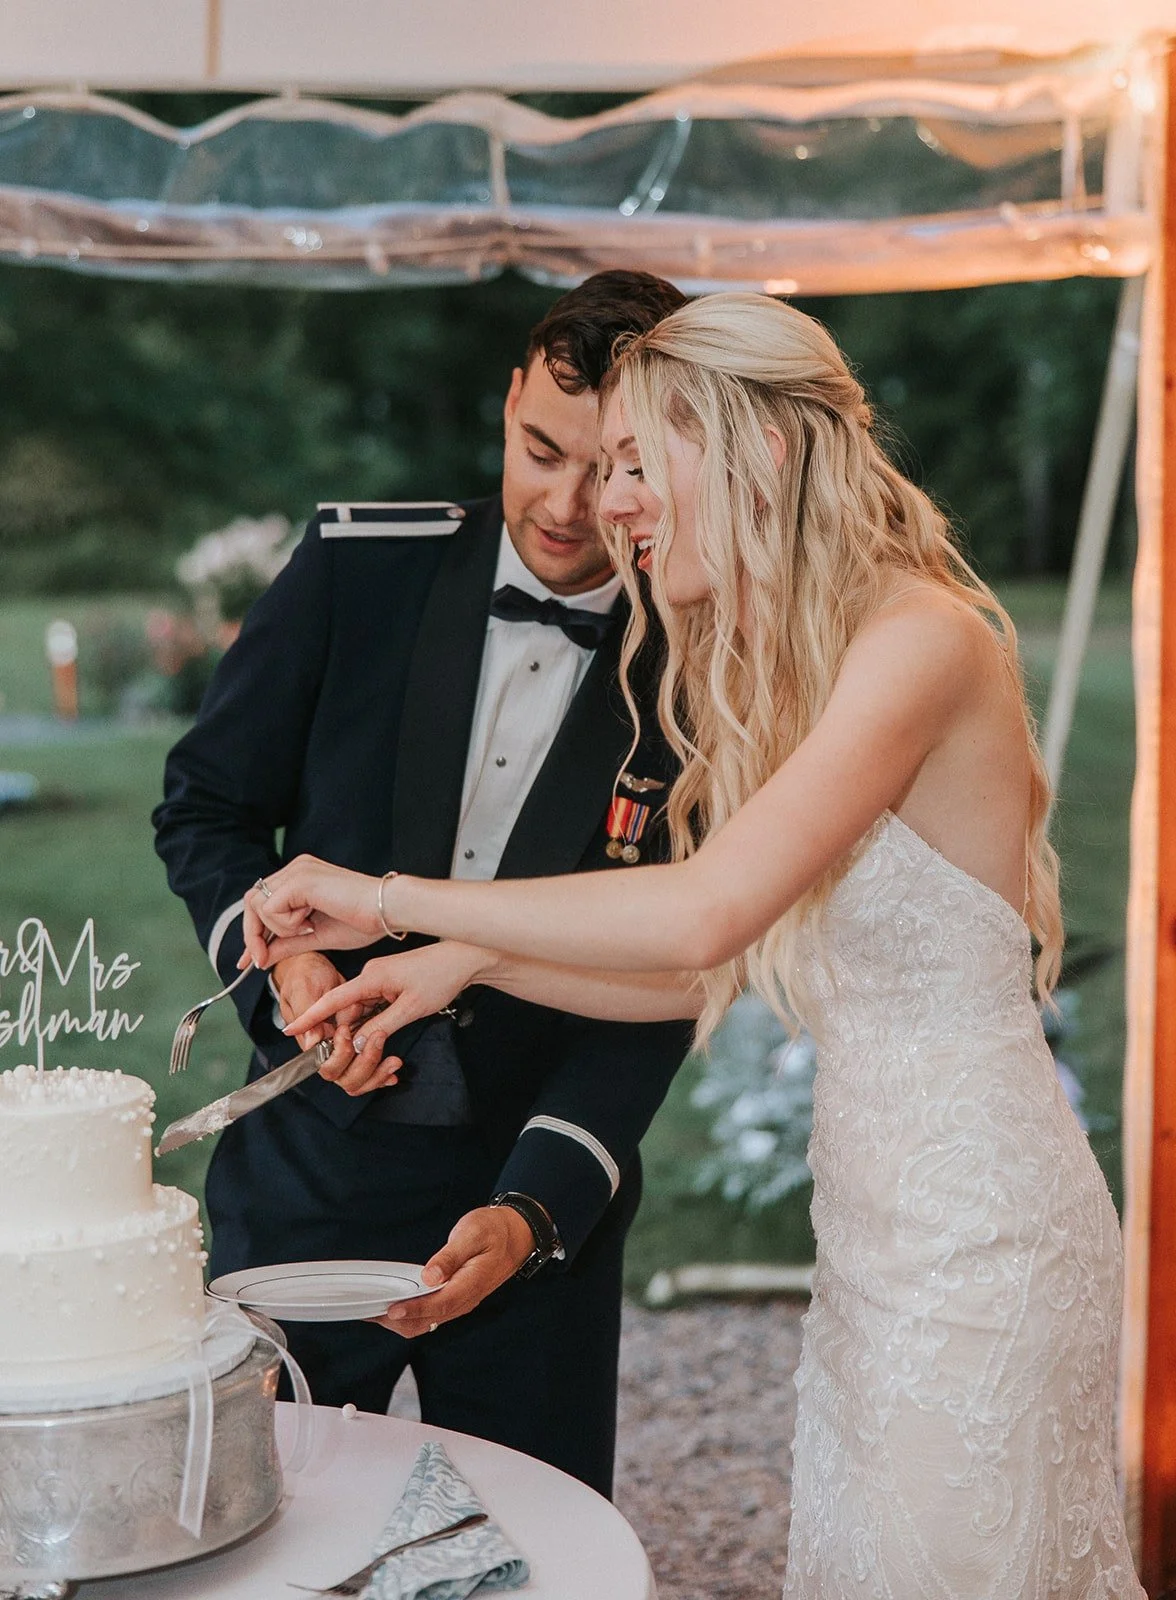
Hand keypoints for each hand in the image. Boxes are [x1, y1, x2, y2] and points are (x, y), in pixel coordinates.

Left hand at [241, 854, 385, 969]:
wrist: (388, 911)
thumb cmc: (362, 922)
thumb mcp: (315, 937)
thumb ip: (287, 944)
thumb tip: (261, 958)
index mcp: (301, 877)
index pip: (262, 902)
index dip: (252, 932)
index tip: (249, 962)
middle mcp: (295, 868)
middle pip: (252, 901)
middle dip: (253, 934)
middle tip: (262, 960)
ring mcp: (297, 870)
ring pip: (258, 904)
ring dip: (277, 928)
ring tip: (307, 929)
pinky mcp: (300, 879)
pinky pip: (272, 908)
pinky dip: (287, 924)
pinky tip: (311, 922)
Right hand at [283, 942, 492, 1082]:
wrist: (464, 959)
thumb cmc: (441, 976)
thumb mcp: (411, 1007)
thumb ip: (380, 1026)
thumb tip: (353, 1044)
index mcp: (370, 978)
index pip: (332, 1000)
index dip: (310, 1016)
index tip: (290, 1028)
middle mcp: (368, 980)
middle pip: (343, 1018)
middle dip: (350, 1044)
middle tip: (376, 1059)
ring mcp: (376, 985)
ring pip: (356, 1021)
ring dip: (365, 1043)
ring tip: (390, 1062)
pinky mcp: (385, 990)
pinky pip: (369, 1016)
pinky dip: (374, 1034)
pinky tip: (387, 1051)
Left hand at [372, 1205, 535, 1337]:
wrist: (514, 1236)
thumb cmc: (494, 1231)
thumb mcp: (473, 1233)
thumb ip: (450, 1256)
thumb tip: (430, 1275)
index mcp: (472, 1284)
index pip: (440, 1304)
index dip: (415, 1309)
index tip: (392, 1310)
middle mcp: (465, 1300)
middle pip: (429, 1321)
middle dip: (400, 1321)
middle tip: (371, 1313)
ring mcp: (460, 1302)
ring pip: (428, 1323)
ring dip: (402, 1321)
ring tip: (375, 1313)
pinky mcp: (455, 1300)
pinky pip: (431, 1315)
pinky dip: (411, 1315)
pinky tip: (395, 1307)